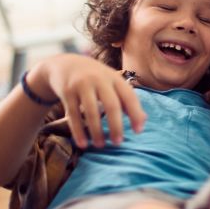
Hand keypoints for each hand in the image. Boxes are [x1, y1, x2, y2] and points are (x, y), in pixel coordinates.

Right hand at [28, 54, 146, 148]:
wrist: (66, 64)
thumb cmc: (95, 77)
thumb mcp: (112, 82)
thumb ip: (127, 98)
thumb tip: (143, 120)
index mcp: (115, 78)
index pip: (129, 96)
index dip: (136, 114)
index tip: (138, 131)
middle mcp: (100, 79)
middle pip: (111, 105)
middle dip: (116, 125)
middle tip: (118, 142)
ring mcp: (82, 85)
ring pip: (91, 111)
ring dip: (96, 131)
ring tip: (100, 145)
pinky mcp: (67, 91)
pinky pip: (73, 114)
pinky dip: (78, 131)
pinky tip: (83, 143)